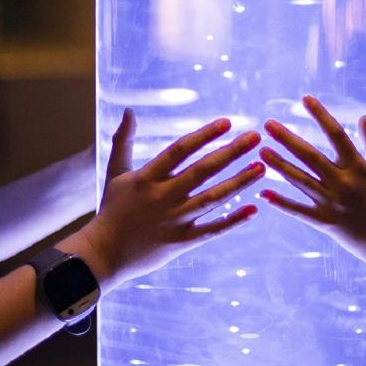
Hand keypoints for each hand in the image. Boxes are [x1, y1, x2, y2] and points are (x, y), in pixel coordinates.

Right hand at [66, 110, 261, 289]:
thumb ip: (123, 140)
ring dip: (239, 183)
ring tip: (262, 168)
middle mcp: (162, 197)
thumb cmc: (112, 209)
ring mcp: (173, 221)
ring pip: (212, 199)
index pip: (180, 150)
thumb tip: (130, 111)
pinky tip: (254, 210)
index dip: (204, 135)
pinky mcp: (180, 242)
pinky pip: (211, 230)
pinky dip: (232, 221)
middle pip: (202, 170)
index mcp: (147, 177)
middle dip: (231, 152)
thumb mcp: (115, 172)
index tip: (227, 122)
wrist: (103, 254)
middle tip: (255, 136)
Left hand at [259, 94, 365, 260]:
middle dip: (288, 139)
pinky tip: (263, 192)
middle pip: (311, 157)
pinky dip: (281, 202)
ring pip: (301, 181)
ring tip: (261, 151)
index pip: (337, 135)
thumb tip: (363, 117)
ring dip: (280, 165)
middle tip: (268, 124)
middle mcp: (343, 183)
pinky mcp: (324, 221)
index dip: (321, 115)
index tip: (305, 98)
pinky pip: (299, 211)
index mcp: (358, 167)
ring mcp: (332, 203)